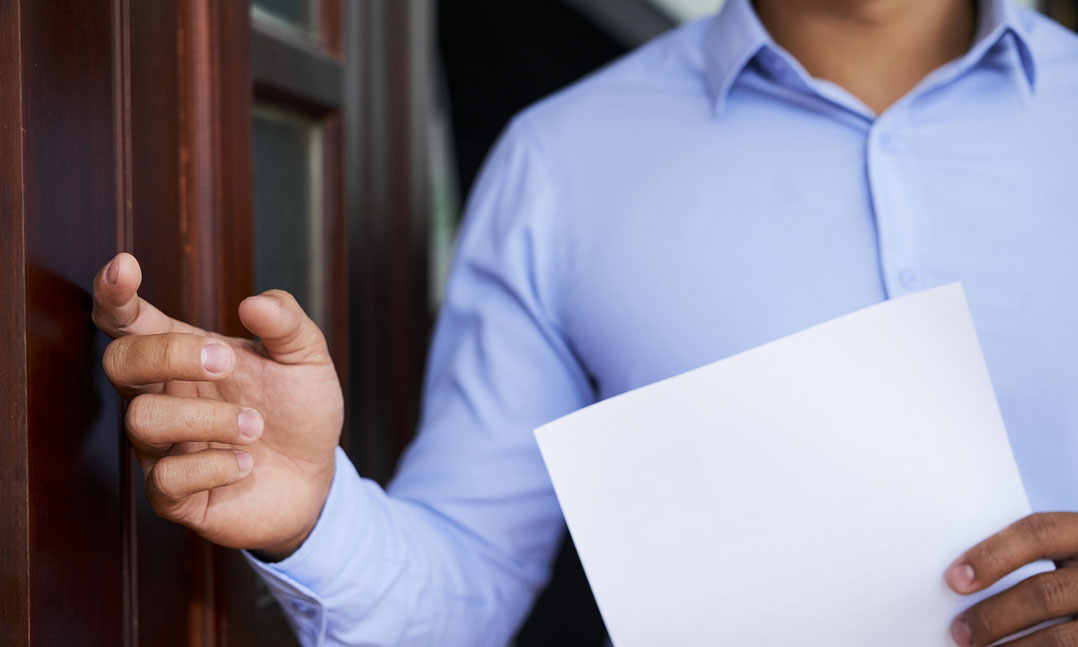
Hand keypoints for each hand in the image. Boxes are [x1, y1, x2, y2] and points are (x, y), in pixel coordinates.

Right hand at [93, 253, 343, 558]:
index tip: (125, 266)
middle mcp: (163, 397)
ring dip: (209, 419)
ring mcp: (162, 447)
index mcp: (184, 355)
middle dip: (168, 356)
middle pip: (119, 362)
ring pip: (143, 421)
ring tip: (256, 426)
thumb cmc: (298, 410)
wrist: (316, 476)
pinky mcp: (174, 495)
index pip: (129, 321)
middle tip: (226, 362)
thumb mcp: (306, 359)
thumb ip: (286, 324)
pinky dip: (215, 466)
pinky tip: (247, 464)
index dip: (115, 294)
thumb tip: (254, 303)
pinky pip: (167, 479)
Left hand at [947, 513, 1077, 645]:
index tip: (954, 580)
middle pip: (1045, 592)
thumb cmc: (1072, 575)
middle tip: (959, 631)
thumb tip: (959, 580)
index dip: (993, 555)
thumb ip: (1026, 560)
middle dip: (994, 616)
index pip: (1039, 532)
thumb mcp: (1064, 555)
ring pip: (1061, 637)